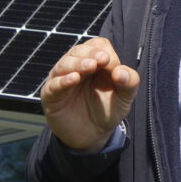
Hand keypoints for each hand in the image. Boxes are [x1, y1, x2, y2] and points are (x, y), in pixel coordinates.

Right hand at [40, 37, 140, 152]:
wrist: (93, 135)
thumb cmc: (108, 110)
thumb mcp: (125, 97)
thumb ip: (129, 82)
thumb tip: (121, 71)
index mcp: (95, 61)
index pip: (98, 46)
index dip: (106, 52)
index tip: (113, 66)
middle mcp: (76, 66)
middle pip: (79, 51)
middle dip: (91, 54)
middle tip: (102, 59)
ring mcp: (61, 79)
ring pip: (65, 64)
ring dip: (78, 63)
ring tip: (90, 66)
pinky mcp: (51, 96)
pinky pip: (53, 85)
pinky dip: (63, 81)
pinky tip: (74, 79)